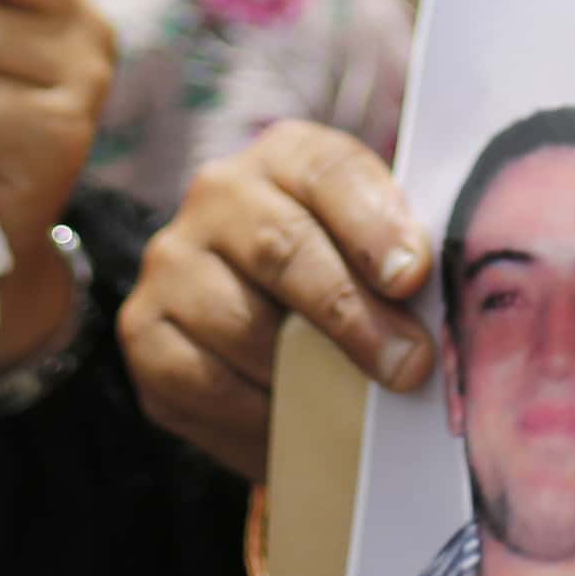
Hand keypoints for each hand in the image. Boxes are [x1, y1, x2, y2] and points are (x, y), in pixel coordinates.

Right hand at [117, 119, 437, 482]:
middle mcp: (218, 194)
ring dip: (307, 375)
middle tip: (408, 365)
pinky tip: (295, 421)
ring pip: (243, 325)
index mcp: (287, 154)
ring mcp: (172, 261)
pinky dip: (258, 414)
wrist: (261, 300)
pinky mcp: (144, 331)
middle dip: (352, 315)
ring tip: (357, 404)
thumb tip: (430, 306)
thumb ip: (403, 254)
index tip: (413, 276)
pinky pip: (205, 384)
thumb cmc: (341, 267)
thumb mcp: (376, 238)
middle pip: (282, 249)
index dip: (373, 225)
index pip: (329, 173)